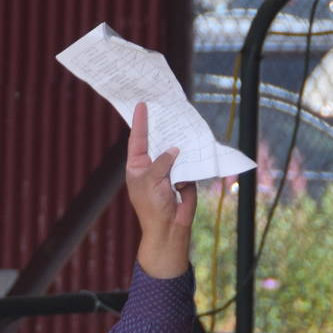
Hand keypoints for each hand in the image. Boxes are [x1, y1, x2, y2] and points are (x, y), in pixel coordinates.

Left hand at [124, 101, 196, 278]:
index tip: (141, 104)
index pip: (137, 140)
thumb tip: (175, 148)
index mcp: (137, 166)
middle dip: (161, 125)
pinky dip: (191, 155)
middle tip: (163, 104)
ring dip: (178, 138)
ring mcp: (168, 170)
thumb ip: (162, 161)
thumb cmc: (152, 206)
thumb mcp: (152, 180)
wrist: (169, 227)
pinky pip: (188, 161)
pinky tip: (194, 142)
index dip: (140, 122)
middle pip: (157, 141)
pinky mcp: (183, 175)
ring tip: (182, 119)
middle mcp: (152, 166)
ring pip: (174, 149)